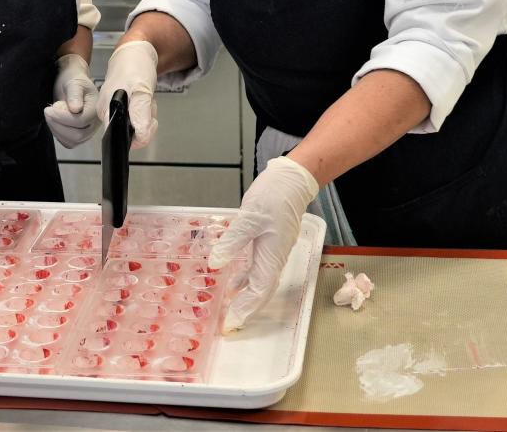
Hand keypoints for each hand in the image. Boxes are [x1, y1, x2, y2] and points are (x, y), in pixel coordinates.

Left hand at [45, 54, 100, 147]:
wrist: (73, 83)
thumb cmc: (73, 80)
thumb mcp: (73, 83)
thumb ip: (74, 94)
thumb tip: (76, 109)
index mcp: (96, 108)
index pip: (81, 121)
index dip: (63, 118)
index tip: (50, 109)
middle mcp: (95, 123)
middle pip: (78, 135)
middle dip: (59, 125)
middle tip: (47, 112)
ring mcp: (88, 131)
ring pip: (73, 141)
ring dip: (57, 131)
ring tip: (50, 116)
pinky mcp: (80, 136)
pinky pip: (69, 143)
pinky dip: (59, 135)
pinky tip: (54, 123)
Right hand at [97, 40, 158, 148]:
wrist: (137, 52)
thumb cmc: (135, 66)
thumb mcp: (141, 89)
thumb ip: (140, 113)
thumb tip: (140, 135)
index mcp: (106, 110)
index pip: (119, 138)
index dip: (137, 137)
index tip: (148, 123)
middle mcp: (107, 112)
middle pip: (129, 134)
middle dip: (144, 124)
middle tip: (148, 106)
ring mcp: (115, 110)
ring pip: (136, 127)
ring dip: (146, 117)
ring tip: (146, 100)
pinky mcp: (123, 107)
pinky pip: (137, 119)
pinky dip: (145, 112)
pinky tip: (145, 100)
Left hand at [208, 156, 319, 331]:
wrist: (291, 180)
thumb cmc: (273, 197)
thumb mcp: (248, 218)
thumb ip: (232, 242)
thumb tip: (215, 265)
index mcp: (272, 257)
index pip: (258, 292)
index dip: (244, 310)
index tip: (229, 325)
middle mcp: (275, 259)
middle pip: (260, 292)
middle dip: (245, 310)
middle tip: (227, 325)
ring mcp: (273, 252)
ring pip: (259, 282)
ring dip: (245, 297)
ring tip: (228, 309)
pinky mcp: (269, 243)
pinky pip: (257, 268)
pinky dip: (245, 279)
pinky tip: (233, 283)